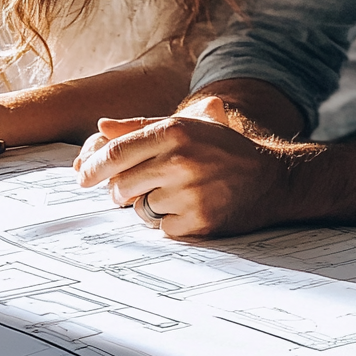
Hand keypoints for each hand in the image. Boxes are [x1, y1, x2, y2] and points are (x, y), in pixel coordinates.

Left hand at [74, 97, 301, 237]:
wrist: (271, 178)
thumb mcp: (187, 126)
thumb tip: (100, 127)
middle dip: (120, 191)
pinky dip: (169, 223)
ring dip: (148, 205)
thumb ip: (141, 126)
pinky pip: (161, 229)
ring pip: (139, 209)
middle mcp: (180, 159)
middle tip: (130, 189)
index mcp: (174, 130)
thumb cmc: (222, 148)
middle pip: (121, 185)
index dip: (93, 168)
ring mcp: (189, 192)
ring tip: (173, 194)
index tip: (83, 177)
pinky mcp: (199, 221)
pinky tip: (189, 208)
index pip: (116, 152)